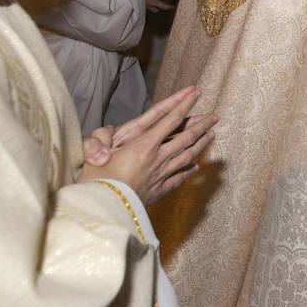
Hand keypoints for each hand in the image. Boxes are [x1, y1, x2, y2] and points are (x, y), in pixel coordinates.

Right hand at [77, 86, 218, 203]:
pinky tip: (196, 167)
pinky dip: (188, 171)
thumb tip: (108, 136)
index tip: (196, 93)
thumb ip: (98, 140)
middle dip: (201, 125)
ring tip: (212, 135)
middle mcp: (157, 158)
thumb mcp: (91, 154)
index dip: (184, 105)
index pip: (170, 120)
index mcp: (144, 145)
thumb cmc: (95, 182)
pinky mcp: (158, 191)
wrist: (102, 213)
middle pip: (185, 138)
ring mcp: (160, 175)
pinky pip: (178, 178)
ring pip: (186, 156)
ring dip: (201, 144)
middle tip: (215, 116)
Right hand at [140, 0, 179, 11]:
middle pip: (164, 7)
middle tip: (173, 8)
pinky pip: (150, 9)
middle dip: (169, 7)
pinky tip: (151, 7)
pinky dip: (152, 8)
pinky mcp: (144, 7)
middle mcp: (154, 3)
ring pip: (156, 10)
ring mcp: (149, 6)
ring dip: (160, 9)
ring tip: (161, 8)